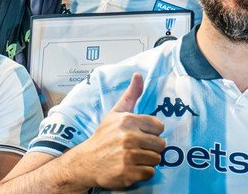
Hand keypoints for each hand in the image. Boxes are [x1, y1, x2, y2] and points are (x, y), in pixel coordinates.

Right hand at [67, 73, 165, 189]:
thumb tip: (138, 74)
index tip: (140, 135)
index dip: (151, 132)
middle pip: (161, 144)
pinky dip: (143, 173)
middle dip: (151, 147)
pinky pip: (150, 173)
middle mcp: (129, 137)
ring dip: (147, 161)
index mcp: (128, 121)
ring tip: (133, 158)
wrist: (86, 162)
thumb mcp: (115, 113)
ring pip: (156, 159)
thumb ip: (131, 95)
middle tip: (138, 148)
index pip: (159, 127)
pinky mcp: (128, 173)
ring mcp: (129, 156)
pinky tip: (131, 168)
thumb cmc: (103, 137)